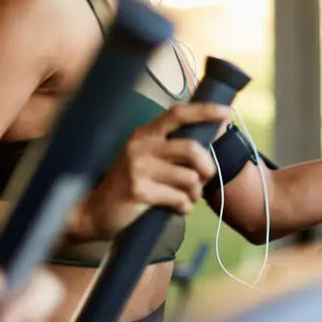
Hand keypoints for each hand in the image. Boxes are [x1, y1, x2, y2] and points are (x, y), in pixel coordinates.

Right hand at [70, 103, 230, 239]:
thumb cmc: (128, 183)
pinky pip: (179, 199)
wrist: (95, 211)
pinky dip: (184, 207)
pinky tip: (177, 208)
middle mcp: (140, 146)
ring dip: (195, 193)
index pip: (178, 114)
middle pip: (192, 149)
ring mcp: (138, 168)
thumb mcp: (145, 157)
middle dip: (207, 166)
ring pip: (189, 178)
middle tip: (205, 177)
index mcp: (144, 133)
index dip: (204, 111)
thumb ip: (171, 148)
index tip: (226, 112)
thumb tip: (209, 139)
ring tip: (186, 197)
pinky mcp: (139, 191)